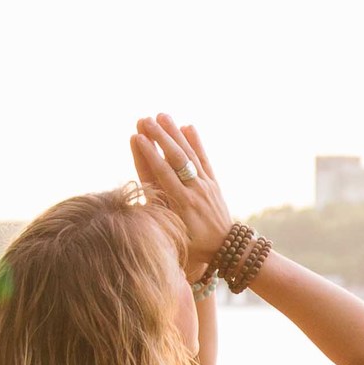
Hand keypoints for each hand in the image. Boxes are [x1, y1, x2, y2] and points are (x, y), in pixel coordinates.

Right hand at [131, 113, 232, 271]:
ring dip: (174, 134)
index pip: (161, 174)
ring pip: (189, 155)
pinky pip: (204, 159)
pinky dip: (196, 143)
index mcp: (181, 204)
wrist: (227, 248)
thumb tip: (137, 208)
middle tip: (144, 119)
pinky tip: (188, 127)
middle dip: (159, 137)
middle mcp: (193, 191)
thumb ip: (159, 221)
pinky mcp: (213, 183)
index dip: (149, 154)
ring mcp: (205, 185)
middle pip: (174, 159)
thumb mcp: (174, 239)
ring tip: (162, 115)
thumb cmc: (194, 247)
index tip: (136, 137)